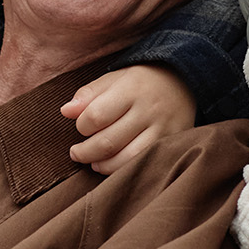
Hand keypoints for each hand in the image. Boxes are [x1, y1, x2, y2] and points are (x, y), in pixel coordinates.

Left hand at [63, 64, 196, 174]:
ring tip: (93, 161)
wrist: (183, 81)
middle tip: (76, 152)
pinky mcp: (171, 143)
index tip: (80, 128)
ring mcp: (162, 129)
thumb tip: (65, 111)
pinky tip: (113, 165)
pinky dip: (122, 169)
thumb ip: (88, 94)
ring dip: (102, 165)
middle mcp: (147, 110)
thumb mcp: (113, 79)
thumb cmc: (139, 83)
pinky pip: (143, 163)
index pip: (96, 116)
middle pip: (108, 141)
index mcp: (130, 89)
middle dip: (85, 151)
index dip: (81, 127)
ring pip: (126, 158)